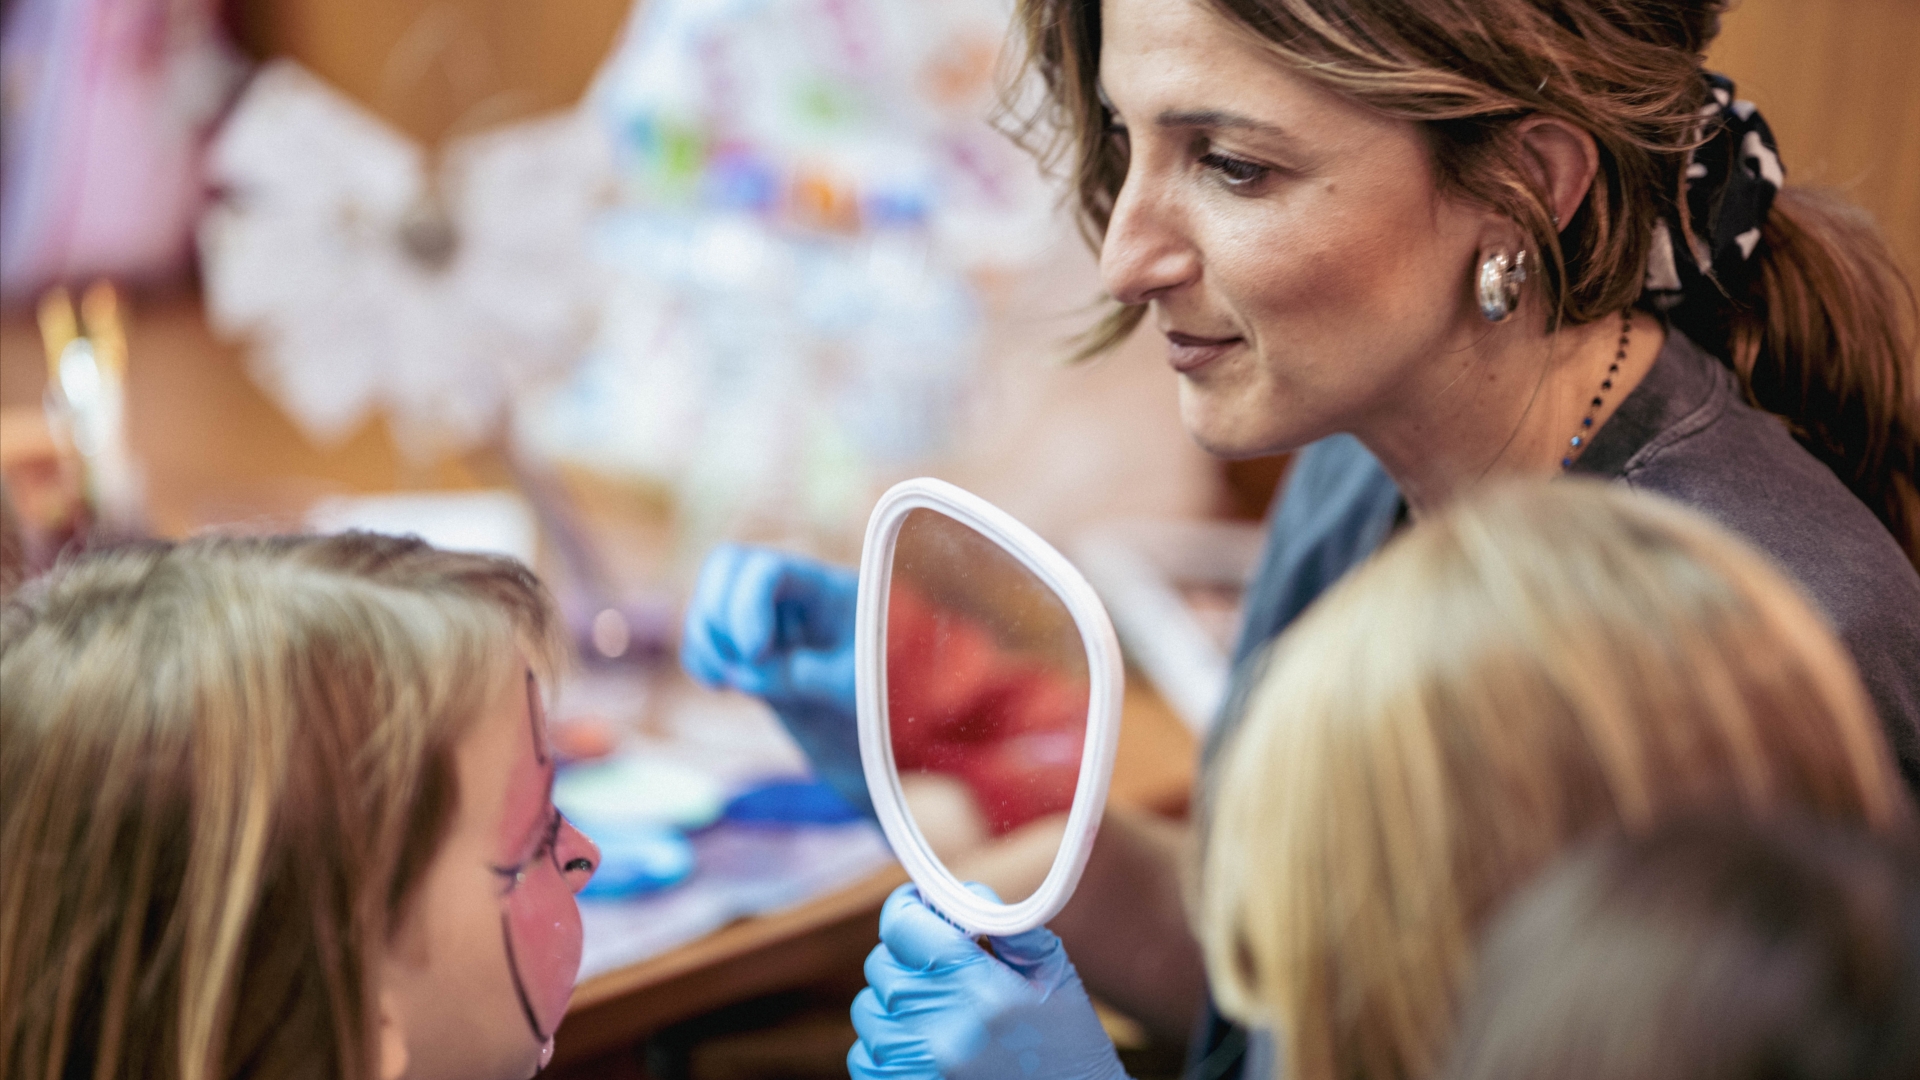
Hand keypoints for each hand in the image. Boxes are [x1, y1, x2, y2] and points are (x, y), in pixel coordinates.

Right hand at [680, 544, 868, 815]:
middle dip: (718, 615)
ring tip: (729, 680)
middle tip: (744, 662)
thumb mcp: (858, 687)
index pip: (768, 569)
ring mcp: (763, 614)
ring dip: (705, 638)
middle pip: (726, 565)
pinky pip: (703, 632)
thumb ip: (806, 677)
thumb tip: (748, 671)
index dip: (747, 605)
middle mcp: (789, 592)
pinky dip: (700, 656)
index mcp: (826, 588)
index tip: (757, 653)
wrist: (885, 716)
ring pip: (708, 596)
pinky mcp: (746, 643)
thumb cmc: (886, 692)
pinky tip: (719, 684)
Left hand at [848, 884, 1130, 1079]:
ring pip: (868, 1010)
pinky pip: (864, 1055)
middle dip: (908, 956)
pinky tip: (928, 1047)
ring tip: (939, 1012)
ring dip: (896, 1002)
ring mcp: (914, 1071)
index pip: (905, 928)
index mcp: (980, 992)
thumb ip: (1008, 927)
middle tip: (941, 964)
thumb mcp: (1056, 979)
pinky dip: (888, 1044)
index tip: (920, 906)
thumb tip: (963, 893)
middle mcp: (939, 1033)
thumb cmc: (1072, 1053)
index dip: (908, 908)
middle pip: (882, 966)